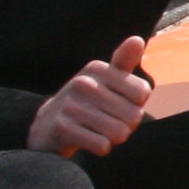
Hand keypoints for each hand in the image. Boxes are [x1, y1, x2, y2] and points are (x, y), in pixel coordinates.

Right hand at [26, 33, 151, 155]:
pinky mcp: (63, 128)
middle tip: (106, 122)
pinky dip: (100, 148)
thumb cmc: (86, 103)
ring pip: (120, 133)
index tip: (117, 105)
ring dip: (113, 138)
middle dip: (125, 125)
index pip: (143, 92)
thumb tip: (137, 40)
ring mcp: (71, 105)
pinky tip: (87, 140)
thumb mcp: (104, 80)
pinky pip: (102, 145)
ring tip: (96, 130)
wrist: (46, 127)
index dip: (135, 105)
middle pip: (134, 115)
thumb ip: (123, 62)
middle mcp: (83, 83)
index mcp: (97, 68)